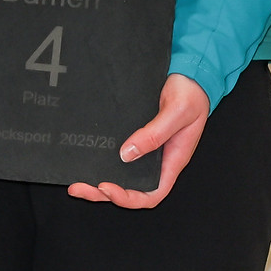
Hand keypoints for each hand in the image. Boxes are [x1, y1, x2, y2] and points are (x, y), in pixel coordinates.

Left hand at [68, 73, 208, 208]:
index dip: (129, 198)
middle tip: (79, 188)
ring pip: (123, 174)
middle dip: (104, 193)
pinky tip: (90, 159)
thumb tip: (128, 153)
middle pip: (132, 188)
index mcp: (172, 160)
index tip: (107, 188)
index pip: (152, 193)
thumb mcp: (177, 112)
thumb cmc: (192, 93)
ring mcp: (148, 149)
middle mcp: (158, 159)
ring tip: (78, 182)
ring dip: (100, 181)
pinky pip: (121, 155)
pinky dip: (104, 161)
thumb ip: (155, 134)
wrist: (190, 73)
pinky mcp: (139, 135)